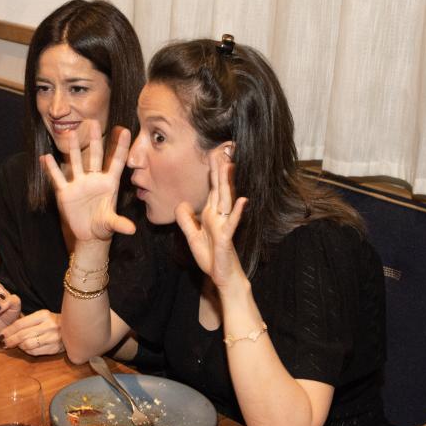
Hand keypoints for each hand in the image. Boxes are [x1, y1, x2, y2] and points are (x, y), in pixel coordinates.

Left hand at [0, 310, 63, 355]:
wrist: (74, 328)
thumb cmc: (52, 322)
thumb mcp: (41, 316)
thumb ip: (26, 321)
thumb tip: (7, 330)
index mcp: (43, 315)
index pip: (20, 323)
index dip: (9, 330)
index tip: (1, 334)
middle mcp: (49, 326)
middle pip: (23, 335)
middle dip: (10, 340)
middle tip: (4, 343)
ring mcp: (53, 338)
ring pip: (28, 345)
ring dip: (19, 346)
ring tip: (15, 345)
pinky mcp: (55, 348)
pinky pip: (35, 352)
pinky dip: (27, 351)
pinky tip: (25, 348)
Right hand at [41, 122, 135, 242]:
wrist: (89, 234)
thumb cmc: (103, 225)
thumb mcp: (111, 223)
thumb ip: (120, 223)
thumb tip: (132, 230)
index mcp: (109, 183)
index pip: (116, 162)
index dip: (120, 147)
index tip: (124, 130)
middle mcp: (94, 179)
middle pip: (94, 156)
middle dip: (94, 140)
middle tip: (93, 121)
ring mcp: (79, 184)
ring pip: (75, 162)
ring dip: (73, 149)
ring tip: (71, 133)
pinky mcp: (65, 192)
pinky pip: (58, 178)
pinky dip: (51, 168)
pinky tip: (46, 157)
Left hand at [175, 152, 247, 288]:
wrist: (221, 276)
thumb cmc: (211, 257)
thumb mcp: (192, 236)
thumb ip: (186, 220)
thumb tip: (182, 203)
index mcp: (211, 215)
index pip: (212, 190)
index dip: (212, 173)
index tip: (213, 154)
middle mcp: (220, 217)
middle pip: (219, 189)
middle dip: (220, 170)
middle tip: (222, 149)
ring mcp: (225, 226)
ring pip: (226, 200)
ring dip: (228, 183)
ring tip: (230, 165)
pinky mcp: (227, 237)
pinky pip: (232, 223)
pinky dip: (237, 212)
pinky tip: (243, 200)